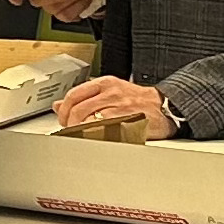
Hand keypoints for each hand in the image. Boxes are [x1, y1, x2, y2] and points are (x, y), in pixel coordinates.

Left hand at [53, 76, 173, 138]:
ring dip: (80, 132)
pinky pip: (103, 130)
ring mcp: (119, 107)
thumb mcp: (109, 92)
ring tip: (81, 138)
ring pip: (88, 120)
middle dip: (70, 125)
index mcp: (104, 83)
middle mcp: (111, 92)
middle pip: (78, 110)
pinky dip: (94, 136)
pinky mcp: (127, 121)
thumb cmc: (138, 102)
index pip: (73, 95)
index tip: (63, 121)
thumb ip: (84, 98)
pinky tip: (94, 140)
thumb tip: (59, 106)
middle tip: (70, 133)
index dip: (64, 111)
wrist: (165, 107)